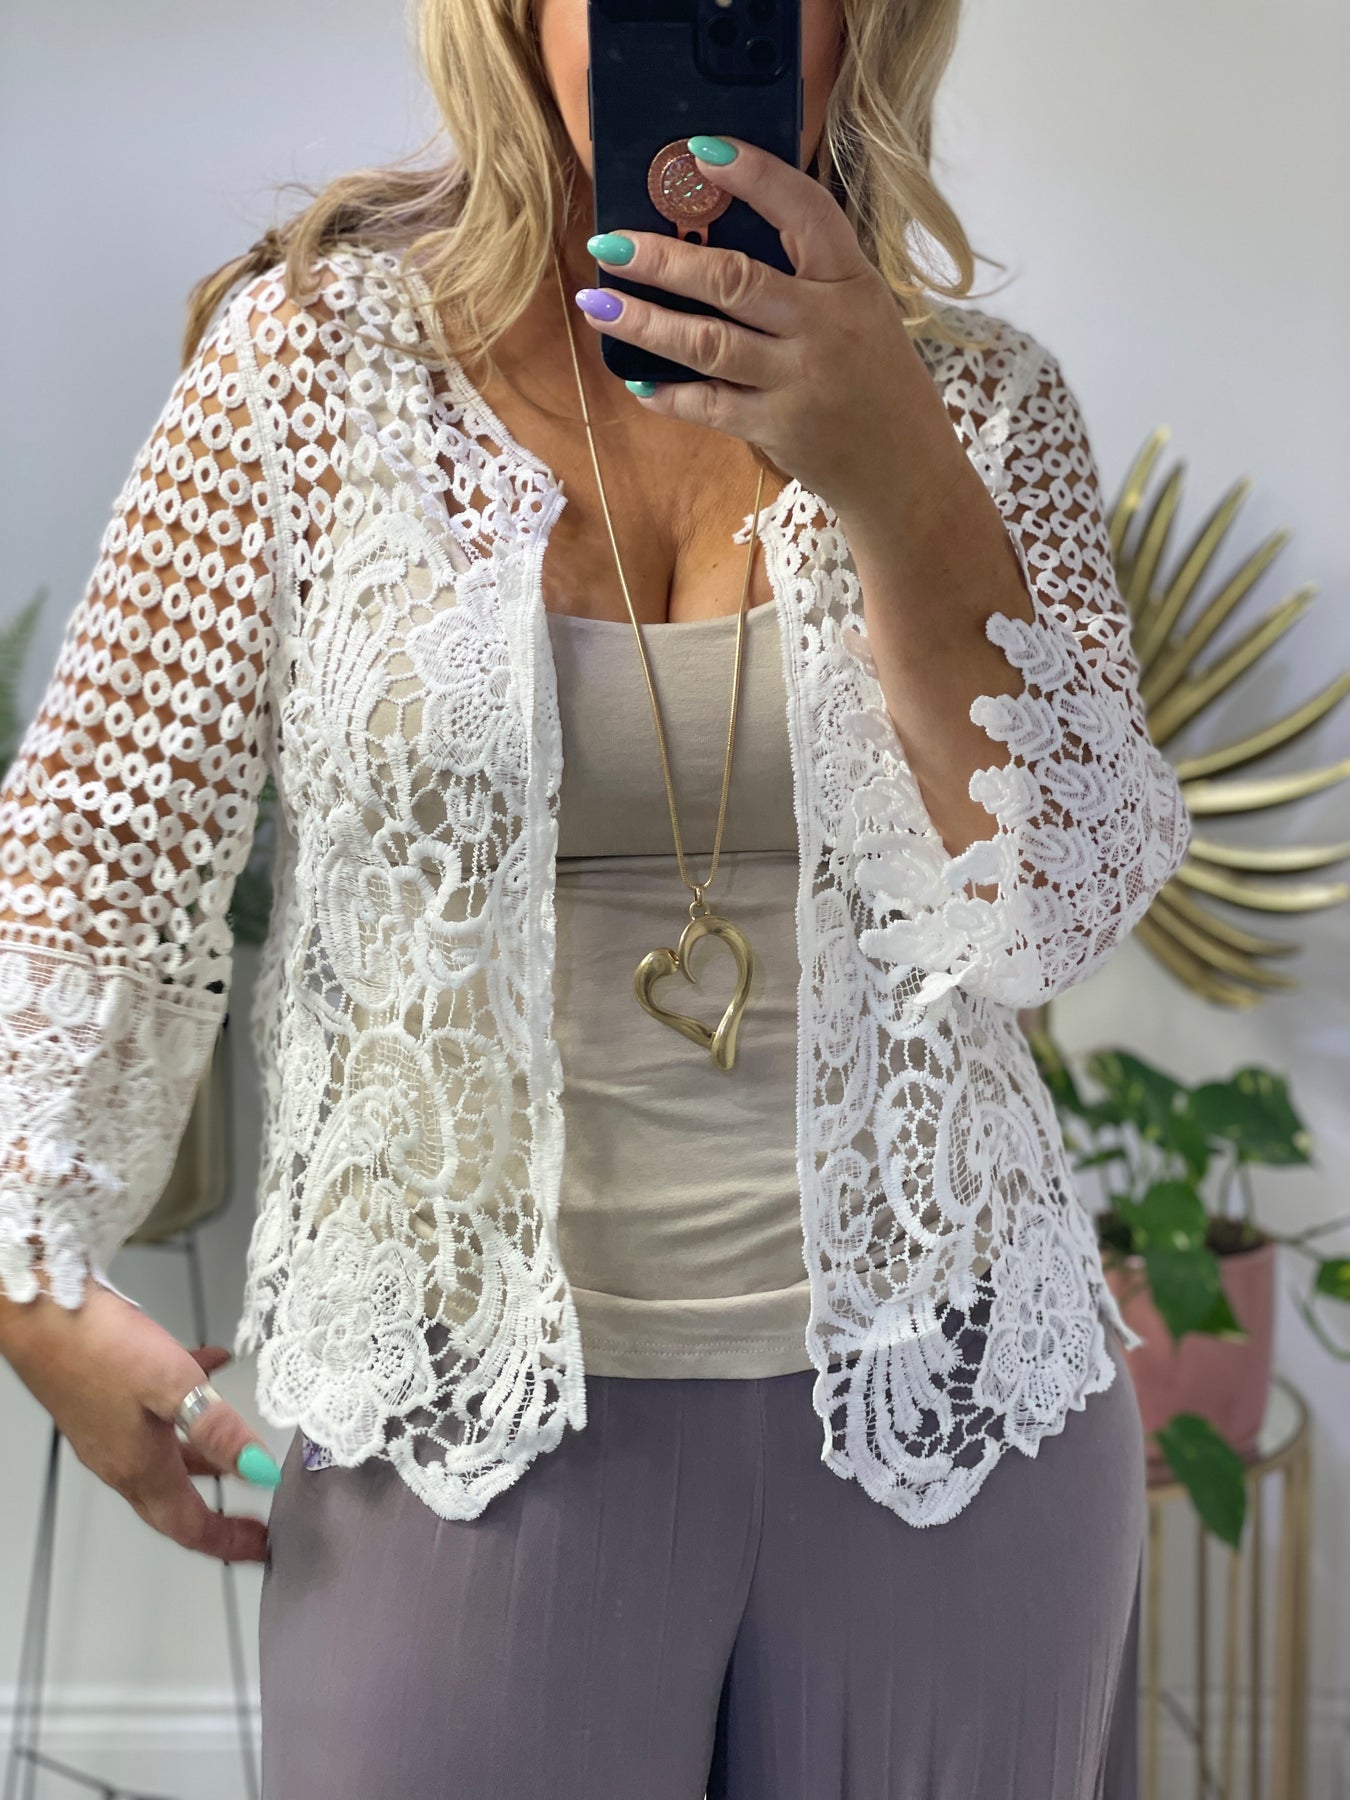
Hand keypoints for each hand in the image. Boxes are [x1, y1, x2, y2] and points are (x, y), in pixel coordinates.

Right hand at [0, 1281, 275, 1562]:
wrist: (39, 1312)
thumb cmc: (99, 1348)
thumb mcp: (173, 1387)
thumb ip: (218, 1431)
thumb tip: (260, 1472)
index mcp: (139, 1467)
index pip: (188, 1525)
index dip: (228, 1541)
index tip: (260, 1547)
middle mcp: (120, 1458)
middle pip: (176, 1500)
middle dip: (219, 1512)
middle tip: (254, 1515)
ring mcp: (108, 1430)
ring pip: (166, 1457)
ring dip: (203, 1459)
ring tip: (239, 1450)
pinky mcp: (102, 1400)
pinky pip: (153, 1415)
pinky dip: (185, 1405)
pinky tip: (209, 1365)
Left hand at [574, 132, 927, 517]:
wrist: (904, 466)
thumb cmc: (873, 375)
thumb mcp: (860, 307)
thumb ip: (805, 274)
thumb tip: (717, 233)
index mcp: (849, 281)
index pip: (805, 212)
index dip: (755, 176)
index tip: (701, 150)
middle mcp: (824, 326)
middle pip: (734, 280)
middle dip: (664, 259)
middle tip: (609, 242)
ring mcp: (798, 380)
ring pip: (709, 343)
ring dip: (646, 322)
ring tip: (597, 303)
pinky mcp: (776, 427)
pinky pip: (708, 405)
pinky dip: (667, 393)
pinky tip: (635, 376)